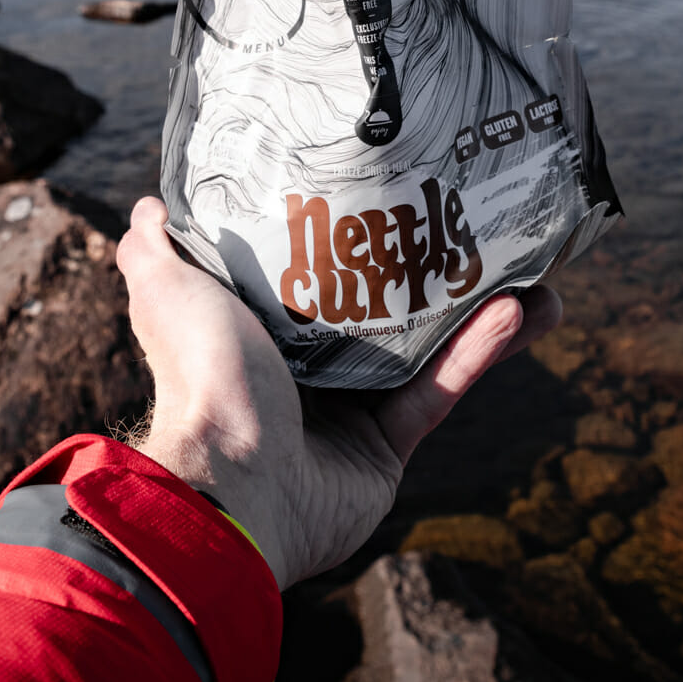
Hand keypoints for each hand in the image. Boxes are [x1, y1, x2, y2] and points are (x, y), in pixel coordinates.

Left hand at [116, 195, 561, 588]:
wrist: (236, 484)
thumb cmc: (202, 380)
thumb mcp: (172, 293)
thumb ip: (158, 252)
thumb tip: (148, 204)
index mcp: (257, 335)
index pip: (309, 279)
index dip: (351, 241)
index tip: (394, 197)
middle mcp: (303, 374)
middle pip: (382, 314)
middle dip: (432, 275)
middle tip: (475, 228)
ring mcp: (347, 416)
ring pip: (426, 350)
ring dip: (480, 311)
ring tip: (534, 270)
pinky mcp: (387, 452)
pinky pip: (439, 391)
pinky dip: (478, 352)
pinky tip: (522, 310)